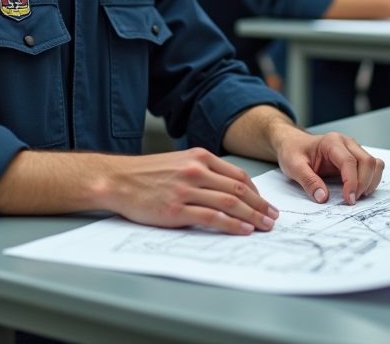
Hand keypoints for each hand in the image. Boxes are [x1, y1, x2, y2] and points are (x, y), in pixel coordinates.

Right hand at [101, 148, 278, 235]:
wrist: (116, 179)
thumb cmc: (146, 175)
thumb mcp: (178, 163)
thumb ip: (203, 172)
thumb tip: (229, 191)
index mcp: (199, 157)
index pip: (238, 175)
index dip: (256, 192)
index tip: (265, 204)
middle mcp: (196, 171)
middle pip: (239, 190)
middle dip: (261, 206)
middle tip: (273, 218)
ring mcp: (186, 190)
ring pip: (229, 203)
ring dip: (252, 216)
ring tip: (264, 227)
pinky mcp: (175, 209)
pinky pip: (211, 218)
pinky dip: (231, 225)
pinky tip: (242, 230)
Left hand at [271, 127, 384, 204]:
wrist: (293, 143)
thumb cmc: (293, 151)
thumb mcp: (294, 167)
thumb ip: (308, 181)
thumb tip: (323, 197)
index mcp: (331, 142)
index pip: (349, 162)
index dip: (352, 182)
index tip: (349, 199)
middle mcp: (346, 142)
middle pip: (367, 162)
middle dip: (363, 184)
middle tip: (352, 200)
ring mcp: (353, 148)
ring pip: (374, 163)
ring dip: (371, 181)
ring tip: (358, 195)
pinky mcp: (355, 156)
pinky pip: (372, 166)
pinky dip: (372, 178)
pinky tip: (361, 189)